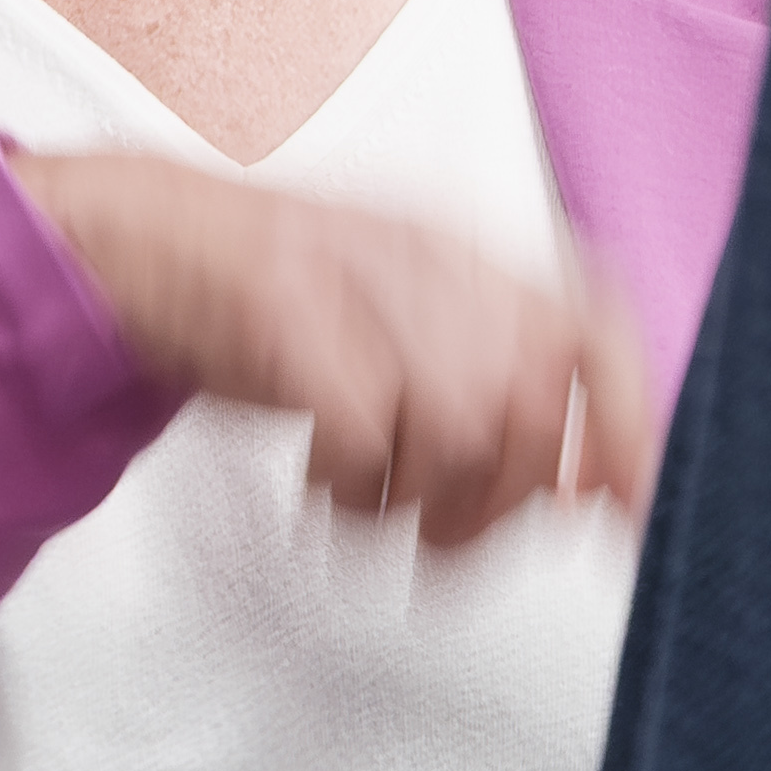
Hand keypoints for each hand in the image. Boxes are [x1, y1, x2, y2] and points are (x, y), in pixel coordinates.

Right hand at [4, 149, 656, 547]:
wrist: (144, 242)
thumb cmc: (276, 303)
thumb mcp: (404, 321)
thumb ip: (497, 386)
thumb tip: (589, 489)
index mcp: (468, 253)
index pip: (594, 328)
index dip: (626, 426)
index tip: (624, 512)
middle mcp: (427, 257)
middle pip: (526, 402)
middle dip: (494, 497)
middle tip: (444, 529)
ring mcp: (355, 277)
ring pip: (457, 422)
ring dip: (416, 498)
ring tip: (371, 503)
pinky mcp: (285, 311)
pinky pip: (364, 430)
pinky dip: (348, 485)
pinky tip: (324, 483)